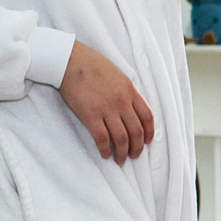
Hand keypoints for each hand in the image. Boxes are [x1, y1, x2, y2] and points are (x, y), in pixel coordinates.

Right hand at [59, 42, 153, 163]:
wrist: (70, 61)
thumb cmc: (92, 65)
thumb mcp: (118, 76)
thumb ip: (127, 92)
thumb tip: (131, 108)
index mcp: (131, 91)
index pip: (147, 117)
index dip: (149, 133)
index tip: (147, 142)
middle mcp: (122, 102)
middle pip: (137, 131)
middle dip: (137, 147)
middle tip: (134, 156)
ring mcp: (107, 109)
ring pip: (121, 138)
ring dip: (123, 152)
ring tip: (121, 160)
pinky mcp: (90, 115)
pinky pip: (102, 138)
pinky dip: (105, 149)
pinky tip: (105, 154)